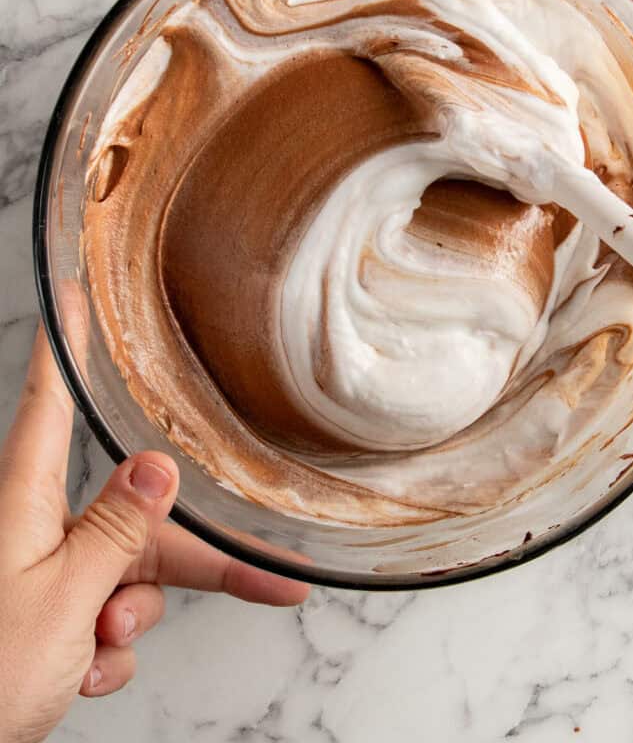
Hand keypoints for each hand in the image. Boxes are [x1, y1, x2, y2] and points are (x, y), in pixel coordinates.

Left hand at [0, 328, 308, 742]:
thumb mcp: (61, 600)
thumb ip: (117, 530)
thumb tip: (158, 466)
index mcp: (26, 500)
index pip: (50, 400)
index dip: (66, 341)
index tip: (75, 291)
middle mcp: (41, 526)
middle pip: (138, 519)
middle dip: (192, 562)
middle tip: (273, 579)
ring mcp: (49, 572)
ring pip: (131, 576)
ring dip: (128, 623)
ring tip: (91, 655)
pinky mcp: (54, 611)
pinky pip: (108, 616)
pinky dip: (105, 652)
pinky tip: (78, 675)